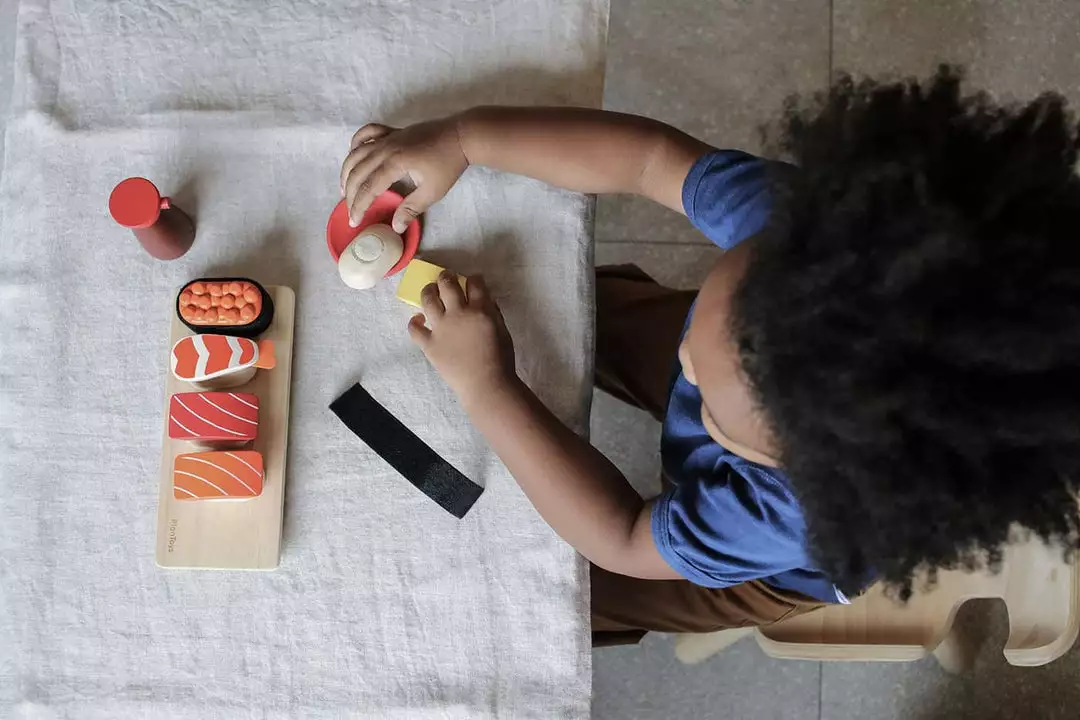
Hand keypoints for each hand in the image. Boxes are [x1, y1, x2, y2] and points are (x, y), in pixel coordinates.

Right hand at [340, 117, 467, 231]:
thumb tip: (396, 227)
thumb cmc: (448, 164)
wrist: (460, 136)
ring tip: (344, 188)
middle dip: (350, 193)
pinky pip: (367, 134)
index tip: (354, 221)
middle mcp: (385, 148)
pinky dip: (356, 143)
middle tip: (349, 209)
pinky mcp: (392, 131)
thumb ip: (411, 209)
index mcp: (394, 163)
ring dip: (347, 170)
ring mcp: (388, 137)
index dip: (359, 206)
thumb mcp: (432, 192)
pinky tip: (353, 154)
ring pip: (356, 152)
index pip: (368, 188)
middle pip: (357, 171)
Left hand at [407, 273, 516, 403]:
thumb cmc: (500, 360)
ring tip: (430, 290)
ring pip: (428, 299)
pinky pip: (415, 329)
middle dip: (447, 276)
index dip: (473, 278)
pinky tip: (418, 319)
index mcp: (480, 310)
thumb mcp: (504, 331)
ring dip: (428, 290)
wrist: (485, 385)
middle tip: (447, 277)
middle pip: (447, 284)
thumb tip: (485, 300)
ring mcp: (441, 328)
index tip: (473, 280)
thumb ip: (494, 313)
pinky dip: (415, 322)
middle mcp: (458, 314)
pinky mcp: (429, 344)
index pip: (475, 283)